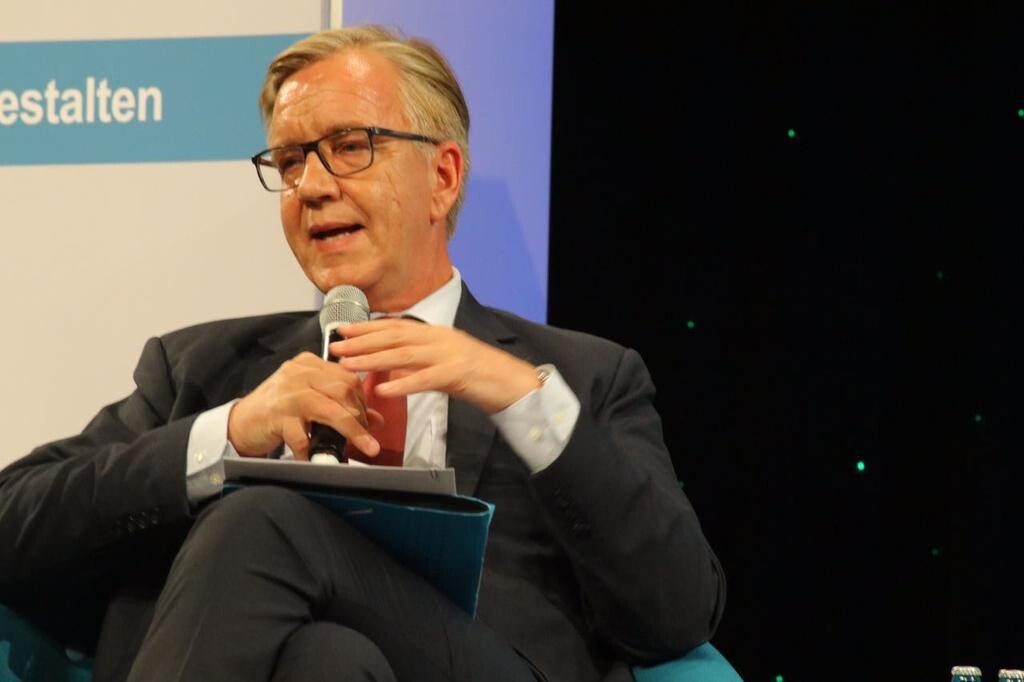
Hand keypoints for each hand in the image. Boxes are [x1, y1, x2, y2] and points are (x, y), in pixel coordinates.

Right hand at [227, 351, 382, 458]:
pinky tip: (316, 457)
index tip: (368, 421)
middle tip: (364, 437)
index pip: (348, 377)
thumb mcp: (311, 402)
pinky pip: (303, 436)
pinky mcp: (276, 415)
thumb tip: (376, 419)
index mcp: (309, 364)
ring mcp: (287, 393)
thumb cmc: (278, 411)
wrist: (240, 423)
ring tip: (360, 449)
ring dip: (350, 433)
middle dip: (359, 417)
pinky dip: (314, 451)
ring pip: (331, 410)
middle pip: (344, 391)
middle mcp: (298, 373)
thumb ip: (341, 405)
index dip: (363, 401)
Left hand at [330, 318, 541, 413]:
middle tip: (335, 345)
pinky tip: (382, 388)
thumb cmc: (480, 375)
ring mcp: (449, 354)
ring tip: (348, 365)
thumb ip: (421, 360)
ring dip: (372, 359)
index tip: (343, 330)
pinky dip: (401, 383)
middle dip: (362, 340)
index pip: (396, 325)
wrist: (513, 383)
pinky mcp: (457, 374)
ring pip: (403, 354)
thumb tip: (392, 366)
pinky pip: (424, 379)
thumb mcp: (446, 361)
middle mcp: (440, 338)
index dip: (368, 327)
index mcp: (436, 333)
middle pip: (394, 336)